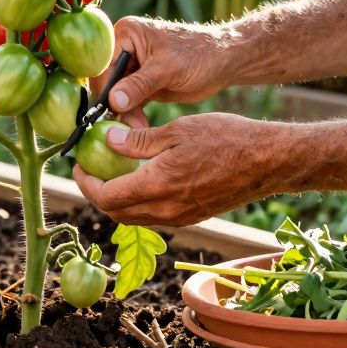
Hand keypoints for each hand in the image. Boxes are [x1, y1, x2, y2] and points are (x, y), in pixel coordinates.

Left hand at [71, 113, 311, 226]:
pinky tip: (143, 179)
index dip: (86, 184)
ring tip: (114, 173)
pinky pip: (155, 216)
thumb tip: (107, 142)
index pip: (106, 197)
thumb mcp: (178, 130)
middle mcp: (166, 210)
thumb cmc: (226, 138)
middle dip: (98, 193)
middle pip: (116, 213)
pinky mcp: (193, 217)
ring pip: (136, 218)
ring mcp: (181, 217)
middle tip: (90, 170)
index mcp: (158, 187)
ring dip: (118, 200)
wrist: (268, 161)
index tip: (78, 166)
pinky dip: (140, 202)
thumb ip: (139, 140)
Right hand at [94, 17, 236, 127]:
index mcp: (126, 34)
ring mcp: (133, 67)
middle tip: (127, 128)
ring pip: (117, 96)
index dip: (104, 90)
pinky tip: (139, 128)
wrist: (224, 62)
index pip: (104, 65)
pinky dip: (133, 115)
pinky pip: (129, 102)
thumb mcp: (168, 70)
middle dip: (116, 106)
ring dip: (125, 115)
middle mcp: (124, 48)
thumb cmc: (199, 55)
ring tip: (138, 129)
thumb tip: (113, 101)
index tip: (108, 114)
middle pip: (108, 82)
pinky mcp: (142, 84)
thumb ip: (139, 85)